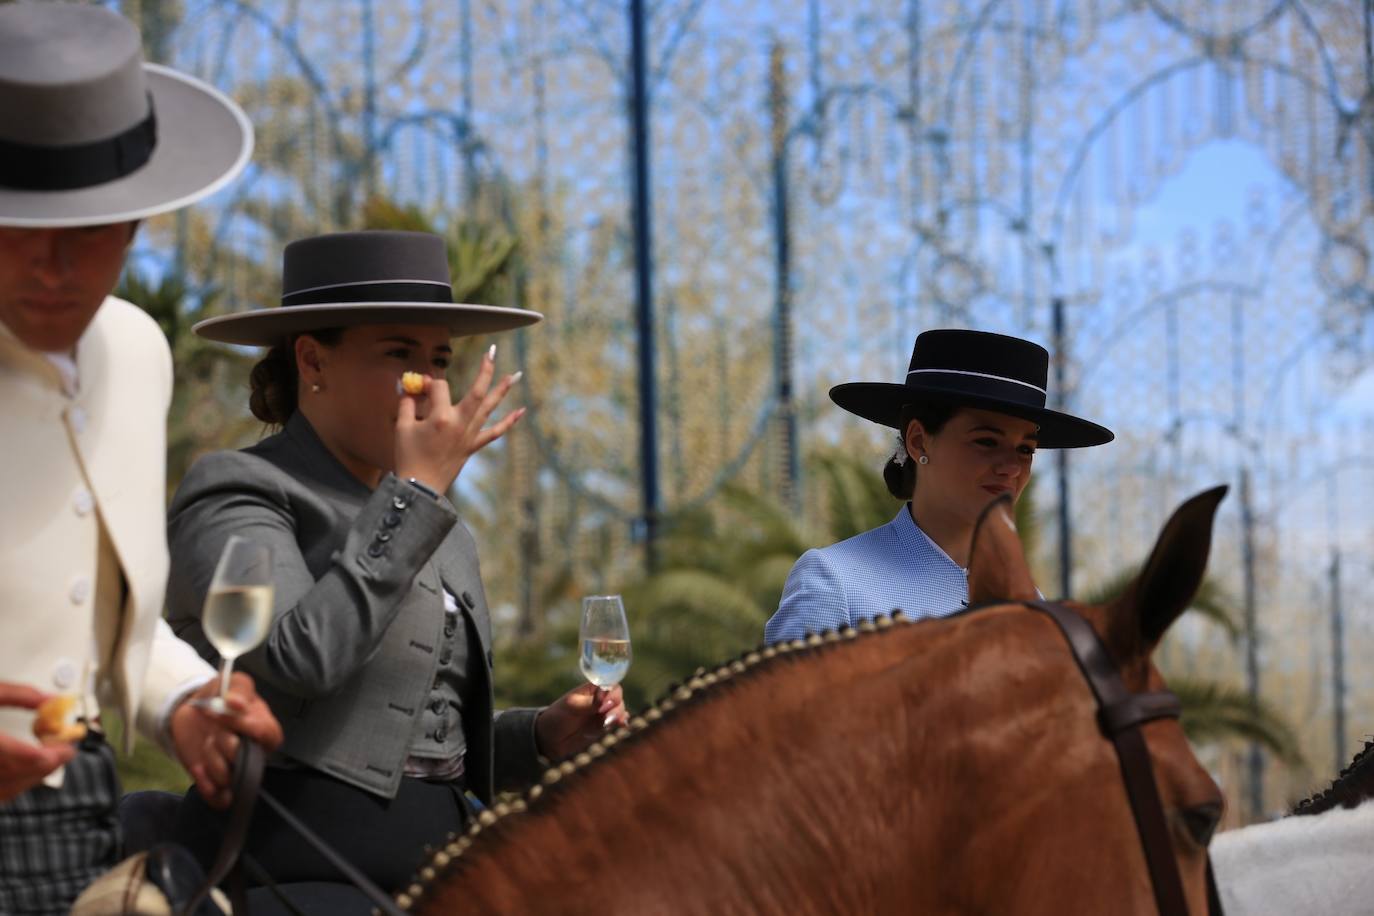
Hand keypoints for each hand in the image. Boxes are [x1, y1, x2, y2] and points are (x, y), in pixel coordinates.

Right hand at [0, 683, 76, 800]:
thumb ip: (18, 695)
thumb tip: (50, 700)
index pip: (27, 758)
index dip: (53, 755)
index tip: (69, 748)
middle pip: (22, 775)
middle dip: (49, 764)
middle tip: (67, 751)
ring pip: (10, 790)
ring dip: (34, 775)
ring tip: (51, 759)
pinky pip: (0, 794)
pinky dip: (16, 783)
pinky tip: (26, 770)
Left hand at [169, 672, 282, 809]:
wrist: (191, 714)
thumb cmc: (218, 697)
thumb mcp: (231, 682)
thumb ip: (239, 688)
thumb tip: (236, 703)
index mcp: (264, 728)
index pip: (270, 735)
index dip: (248, 728)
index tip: (224, 714)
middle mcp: (254, 752)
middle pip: (245, 759)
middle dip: (223, 742)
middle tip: (213, 729)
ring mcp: (236, 769)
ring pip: (229, 778)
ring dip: (211, 759)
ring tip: (205, 744)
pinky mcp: (217, 784)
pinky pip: (219, 799)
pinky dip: (206, 786)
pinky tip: (199, 768)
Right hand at [394, 345, 525, 493]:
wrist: (420, 487)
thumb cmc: (408, 457)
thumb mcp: (401, 427)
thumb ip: (407, 403)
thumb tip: (409, 387)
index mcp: (440, 417)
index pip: (439, 388)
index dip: (428, 383)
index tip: (418, 388)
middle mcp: (459, 424)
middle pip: (476, 391)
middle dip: (485, 370)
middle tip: (493, 352)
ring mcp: (468, 435)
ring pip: (489, 408)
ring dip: (503, 390)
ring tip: (516, 374)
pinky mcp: (472, 446)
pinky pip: (494, 432)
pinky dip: (508, 422)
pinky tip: (521, 411)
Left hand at [534, 683, 627, 760]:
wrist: (551, 739)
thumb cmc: (558, 717)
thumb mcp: (571, 707)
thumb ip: (590, 702)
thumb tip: (605, 693)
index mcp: (591, 689)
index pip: (609, 683)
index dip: (611, 693)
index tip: (605, 704)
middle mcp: (600, 698)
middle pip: (617, 697)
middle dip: (615, 707)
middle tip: (605, 718)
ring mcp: (603, 712)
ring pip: (620, 710)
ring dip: (617, 716)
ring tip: (607, 724)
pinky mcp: (604, 725)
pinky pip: (618, 722)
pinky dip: (622, 722)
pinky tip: (622, 725)